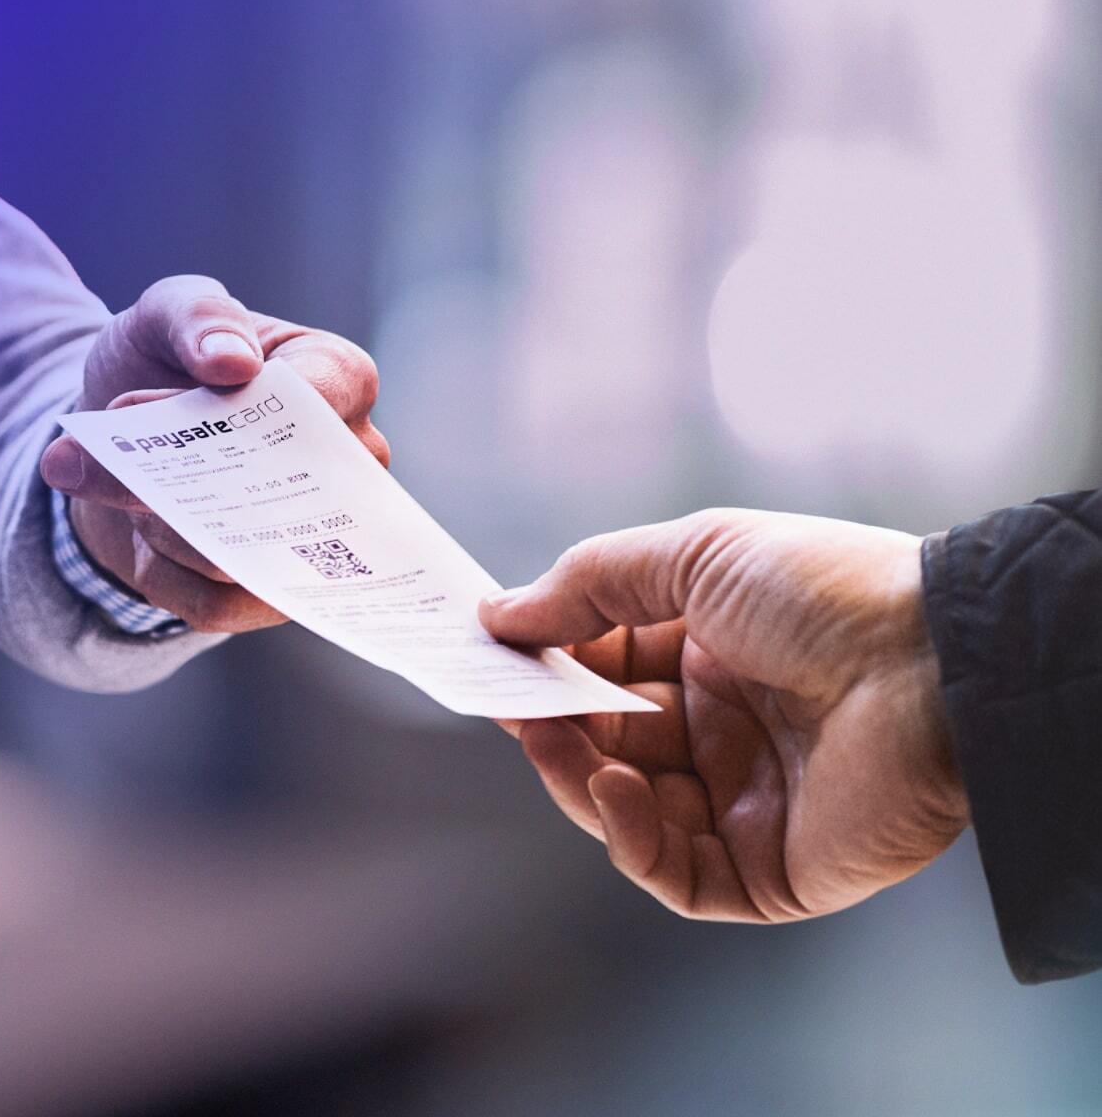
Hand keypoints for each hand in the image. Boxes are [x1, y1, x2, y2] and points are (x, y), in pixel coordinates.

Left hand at [39, 275, 386, 632]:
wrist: (116, 438)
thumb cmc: (163, 360)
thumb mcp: (165, 313)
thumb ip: (198, 317)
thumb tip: (232, 362)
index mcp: (335, 377)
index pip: (332, 394)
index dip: (267, 406)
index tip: (203, 392)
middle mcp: (344, 464)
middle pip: (291, 488)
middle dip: (195, 479)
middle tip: (122, 457)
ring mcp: (312, 534)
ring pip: (244, 555)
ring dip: (162, 525)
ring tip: (121, 488)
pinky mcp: (266, 592)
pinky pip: (216, 605)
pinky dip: (161, 575)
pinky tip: (140, 541)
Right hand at [479, 509, 968, 921]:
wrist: (937, 665)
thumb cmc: (829, 595)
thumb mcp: (692, 556)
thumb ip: (587, 586)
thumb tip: (497, 615)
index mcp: (714, 659)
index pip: (604, 675)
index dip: (549, 671)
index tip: (494, 657)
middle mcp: (728, 734)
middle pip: (605, 746)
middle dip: (552, 726)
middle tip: (509, 705)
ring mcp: (748, 806)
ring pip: (626, 815)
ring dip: (578, 780)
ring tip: (557, 743)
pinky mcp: (772, 872)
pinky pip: (677, 875)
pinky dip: (631, 841)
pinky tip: (617, 790)